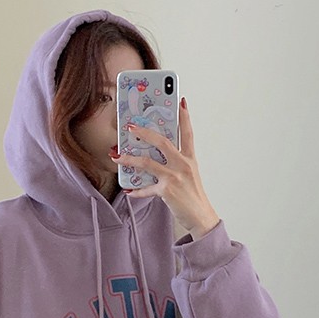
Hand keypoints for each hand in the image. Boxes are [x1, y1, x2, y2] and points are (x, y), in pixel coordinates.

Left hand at [110, 97, 220, 239]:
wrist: (201, 217)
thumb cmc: (193, 196)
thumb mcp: (190, 175)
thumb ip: (177, 163)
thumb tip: (157, 156)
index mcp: (189, 159)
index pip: (187, 133)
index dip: (184, 116)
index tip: (181, 101)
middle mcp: (183, 165)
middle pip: (162, 142)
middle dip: (145, 132)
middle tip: (131, 127)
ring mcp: (174, 177)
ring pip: (148, 163)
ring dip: (130, 159)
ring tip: (117, 156)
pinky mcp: (167, 190)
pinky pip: (146, 189)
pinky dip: (136, 190)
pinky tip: (128, 190)